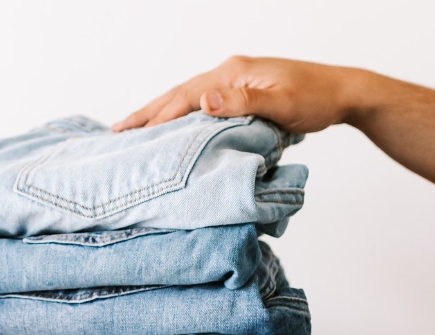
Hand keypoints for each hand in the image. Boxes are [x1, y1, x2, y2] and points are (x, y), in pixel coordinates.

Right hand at [112, 56, 356, 133]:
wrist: (343, 92)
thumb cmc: (316, 99)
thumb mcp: (281, 103)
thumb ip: (242, 102)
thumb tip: (203, 100)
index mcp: (231, 73)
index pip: (184, 97)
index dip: (156, 118)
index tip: (131, 136)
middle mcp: (227, 73)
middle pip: (176, 94)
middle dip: (145, 114)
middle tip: (115, 132)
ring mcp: (232, 81)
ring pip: (184, 98)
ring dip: (158, 114)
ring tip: (132, 130)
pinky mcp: (238, 92)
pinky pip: (198, 104)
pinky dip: (178, 115)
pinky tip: (170, 127)